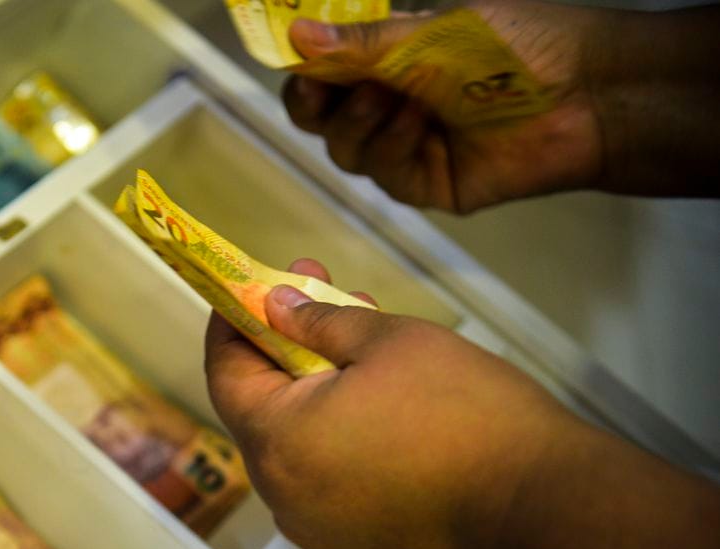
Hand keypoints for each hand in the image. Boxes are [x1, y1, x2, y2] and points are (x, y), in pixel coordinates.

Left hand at [204, 258, 585, 548]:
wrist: (548, 517)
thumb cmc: (466, 413)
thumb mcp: (390, 341)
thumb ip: (318, 322)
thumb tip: (272, 307)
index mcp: (276, 442)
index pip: (224, 373)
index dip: (233, 323)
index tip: (256, 284)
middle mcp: (284, 498)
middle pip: (263, 410)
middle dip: (289, 349)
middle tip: (331, 298)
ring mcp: (322, 533)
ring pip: (301, 447)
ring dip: (320, 393)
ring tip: (372, 347)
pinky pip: (333, 485)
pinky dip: (343, 440)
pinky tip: (390, 411)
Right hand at [282, 0, 605, 212]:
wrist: (585, 94)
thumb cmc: (517, 46)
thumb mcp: (431, 32)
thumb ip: (362, 43)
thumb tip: (295, 36)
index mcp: (389, 59)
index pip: (323, 71)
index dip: (303, 72)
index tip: (294, 63)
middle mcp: (390, 104)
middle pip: (320, 119)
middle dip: (315, 104)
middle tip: (319, 89)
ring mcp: (407, 148)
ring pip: (346, 150)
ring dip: (359, 122)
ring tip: (392, 96)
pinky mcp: (427, 184)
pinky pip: (385, 174)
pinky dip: (393, 146)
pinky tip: (419, 123)